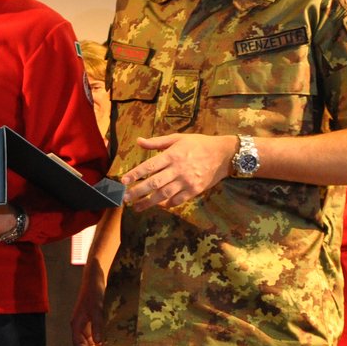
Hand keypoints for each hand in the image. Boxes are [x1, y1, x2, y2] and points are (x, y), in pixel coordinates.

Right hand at [70, 270, 107, 345]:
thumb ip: (98, 325)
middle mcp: (80, 327)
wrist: (95, 278)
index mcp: (76, 325)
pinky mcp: (94, 322)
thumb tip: (100, 342)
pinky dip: (103, 343)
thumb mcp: (97, 308)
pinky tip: (112, 345)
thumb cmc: (94, 292)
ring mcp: (87, 325)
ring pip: (91, 343)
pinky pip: (97, 337)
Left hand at [120, 134, 235, 210]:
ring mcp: (187, 181)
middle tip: (124, 198)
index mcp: (172, 155)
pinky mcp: (195, 190)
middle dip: (138, 191)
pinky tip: (158, 206)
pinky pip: (178, 200)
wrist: (223, 154)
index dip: (135, 173)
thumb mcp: (178, 138)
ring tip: (136, 207)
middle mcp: (178, 169)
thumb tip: (138, 141)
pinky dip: (167, 204)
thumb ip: (157, 142)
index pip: (150, 166)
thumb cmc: (198, 144)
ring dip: (149, 202)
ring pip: (164, 194)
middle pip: (154, 183)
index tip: (123, 180)